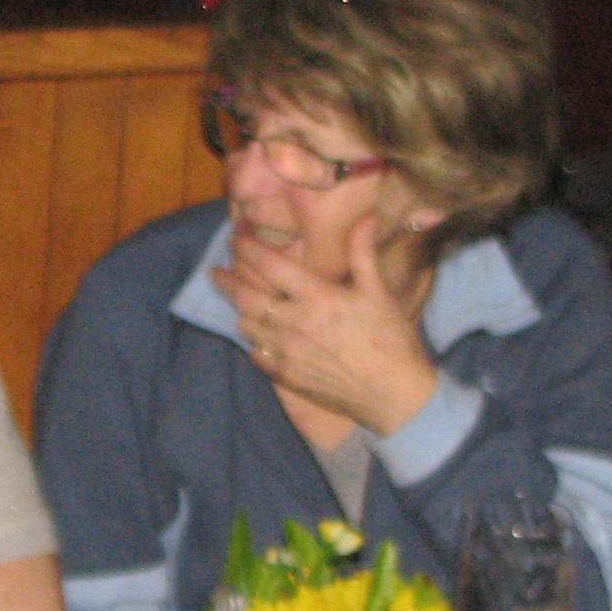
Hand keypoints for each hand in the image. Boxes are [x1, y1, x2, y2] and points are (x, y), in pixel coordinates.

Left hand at [214, 214, 436, 433]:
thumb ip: (363, 252)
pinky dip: (253, 342)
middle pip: (247, 297)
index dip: (249, 250)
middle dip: (228, 281)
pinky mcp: (287, 376)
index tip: (237, 239)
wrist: (394, 395)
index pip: (271, 266)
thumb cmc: (391, 339)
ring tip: (238, 301)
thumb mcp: (379, 292)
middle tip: (217, 271)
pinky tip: (257, 337)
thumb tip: (366, 216)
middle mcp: (295, 323)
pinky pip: (257, 355)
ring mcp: (287, 352)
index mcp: (317, 297)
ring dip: (240, 310)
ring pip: (248, 326)